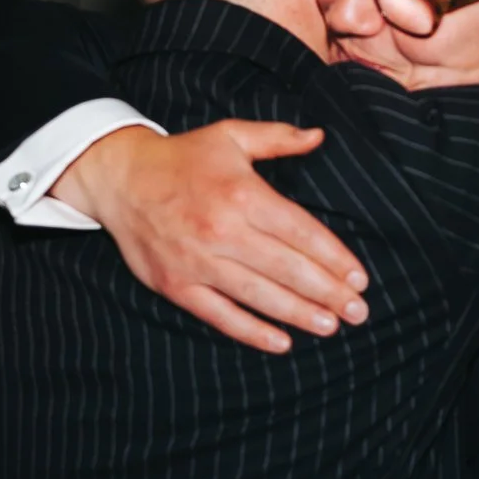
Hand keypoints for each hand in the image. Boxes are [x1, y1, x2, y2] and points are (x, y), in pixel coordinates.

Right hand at [54, 122, 369, 354]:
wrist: (119, 179)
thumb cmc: (182, 158)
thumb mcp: (230, 136)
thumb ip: (277, 138)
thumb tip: (319, 136)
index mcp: (241, 193)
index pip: (300, 231)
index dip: (333, 257)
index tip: (359, 278)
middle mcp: (221, 230)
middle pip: (287, 268)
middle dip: (328, 293)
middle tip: (357, 312)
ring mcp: (197, 261)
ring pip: (259, 296)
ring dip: (299, 314)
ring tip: (331, 326)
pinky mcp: (177, 285)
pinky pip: (221, 315)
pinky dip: (252, 332)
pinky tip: (282, 342)